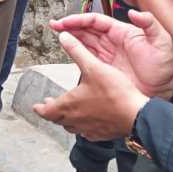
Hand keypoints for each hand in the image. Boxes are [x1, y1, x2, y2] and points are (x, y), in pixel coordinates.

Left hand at [33, 30, 150, 139]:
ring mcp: (88, 129)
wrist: (136, 115)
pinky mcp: (101, 134)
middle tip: (49, 106)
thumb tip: (63, 37)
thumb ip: (77, 51)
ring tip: (66, 112)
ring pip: (71, 126)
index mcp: (69, 105)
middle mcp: (76, 120)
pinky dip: (82, 125)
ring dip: (66, 119)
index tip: (36, 106)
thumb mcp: (94, 66)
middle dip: (52, 112)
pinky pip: (86, 132)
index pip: (47, 111)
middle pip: (57, 119)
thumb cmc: (114, 93)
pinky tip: (88, 121)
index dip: (40, 108)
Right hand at [49, 10, 172, 99]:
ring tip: (57, 33)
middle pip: (86, 29)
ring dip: (70, 36)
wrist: (164, 92)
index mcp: (122, 32)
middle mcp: (112, 41)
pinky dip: (75, 53)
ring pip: (84, 42)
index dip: (80, 19)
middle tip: (54, 25)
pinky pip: (87, 58)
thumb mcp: (162, 42)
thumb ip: (150, 24)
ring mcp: (107, 55)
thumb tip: (134, 12)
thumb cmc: (164, 67)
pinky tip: (67, 50)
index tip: (66, 21)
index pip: (96, 21)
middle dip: (70, 25)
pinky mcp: (105, 70)